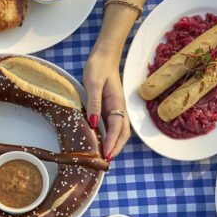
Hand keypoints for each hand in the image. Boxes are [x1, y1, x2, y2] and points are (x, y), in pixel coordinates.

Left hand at [83, 47, 130, 161]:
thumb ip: (94, 104)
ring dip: (115, 143)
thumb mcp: (93, 84)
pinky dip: (110, 136)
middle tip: (106, 161)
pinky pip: (113, 125)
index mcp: (117, 103)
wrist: (104, 56)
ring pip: (119, 130)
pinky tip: (102, 141)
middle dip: (117, 148)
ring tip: (105, 155)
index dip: (112, 143)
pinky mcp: (111, 106)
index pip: (117, 128)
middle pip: (123, 133)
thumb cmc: (98, 67)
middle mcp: (119, 108)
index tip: (107, 155)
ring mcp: (116, 108)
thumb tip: (93, 123)